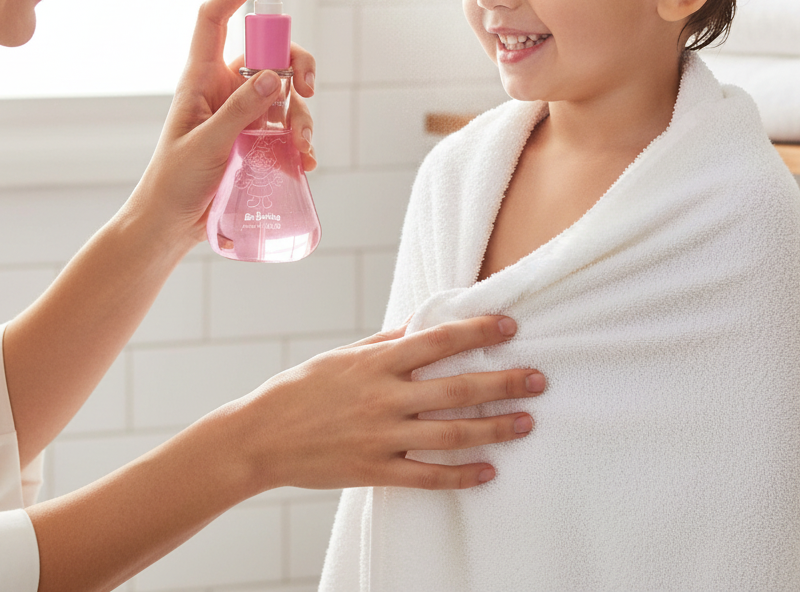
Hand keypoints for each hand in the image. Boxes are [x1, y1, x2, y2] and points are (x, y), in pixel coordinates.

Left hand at [129, 0, 316, 251]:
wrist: (170, 225)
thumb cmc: (173, 182)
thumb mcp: (206, 145)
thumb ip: (239, 111)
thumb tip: (276, 76)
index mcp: (200, 78)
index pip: (217, 18)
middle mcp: (224, 88)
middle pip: (270, 52)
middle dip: (298, 64)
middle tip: (309, 89)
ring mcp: (243, 113)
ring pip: (287, 92)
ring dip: (303, 114)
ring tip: (300, 147)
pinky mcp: (256, 139)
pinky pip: (289, 126)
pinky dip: (301, 141)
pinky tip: (302, 162)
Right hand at [223, 315, 545, 492]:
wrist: (261, 437)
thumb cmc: (303, 389)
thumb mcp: (344, 355)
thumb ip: (387, 341)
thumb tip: (424, 322)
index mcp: (377, 362)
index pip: (438, 340)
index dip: (477, 331)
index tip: (510, 326)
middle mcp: (384, 397)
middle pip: (457, 388)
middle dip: (503, 383)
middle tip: (539, 379)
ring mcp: (381, 437)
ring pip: (450, 434)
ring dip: (494, 428)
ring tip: (526, 423)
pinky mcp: (374, 471)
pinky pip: (427, 477)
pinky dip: (461, 476)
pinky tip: (488, 471)